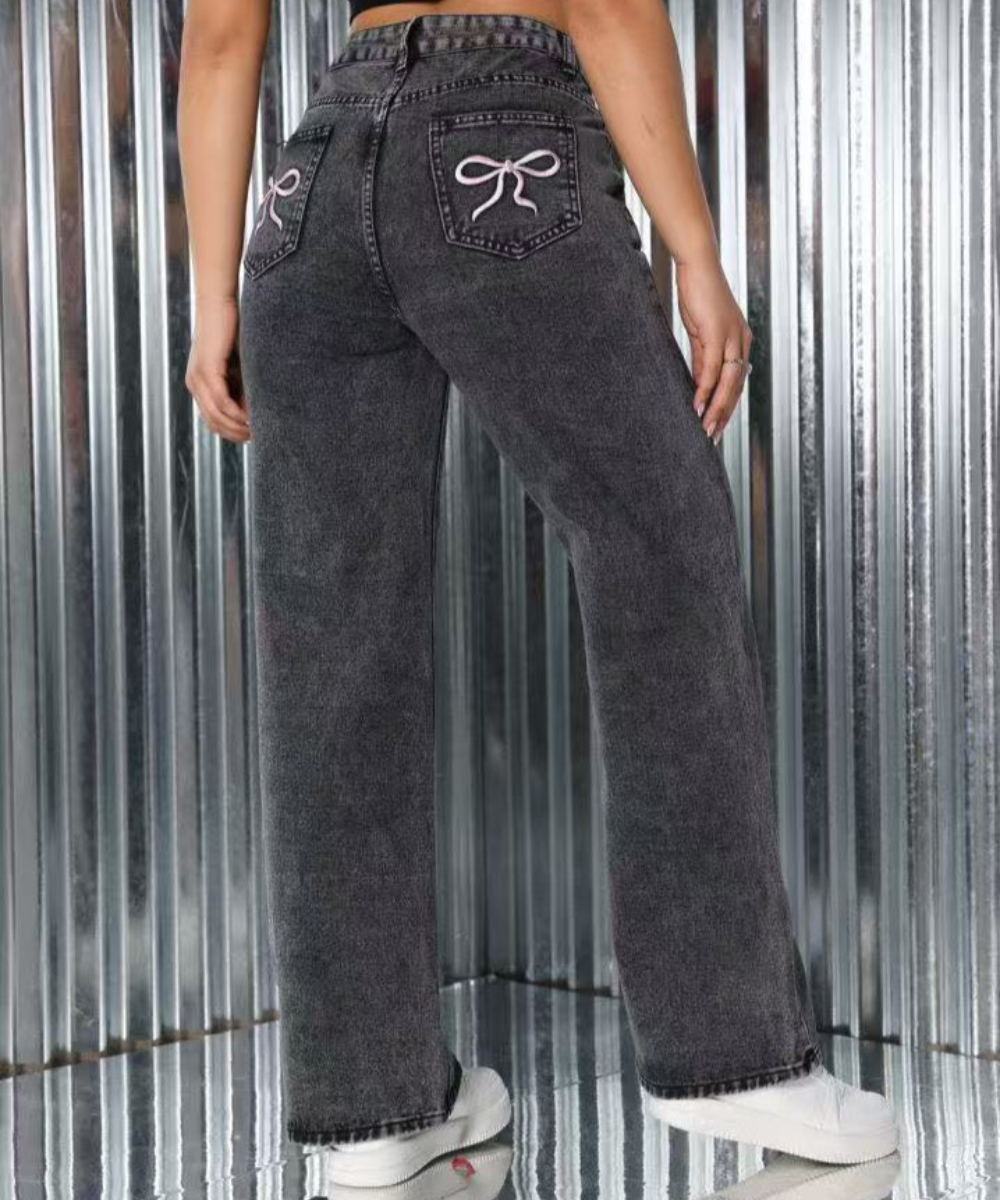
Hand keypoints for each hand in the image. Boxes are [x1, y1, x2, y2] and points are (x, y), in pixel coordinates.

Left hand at [185, 295, 250, 442]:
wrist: (219, 302)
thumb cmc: (232, 328)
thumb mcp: (238, 363)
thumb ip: (241, 384)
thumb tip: (256, 408)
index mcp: (199, 384)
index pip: (213, 420)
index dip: (232, 433)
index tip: (253, 436)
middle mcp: (194, 384)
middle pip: (214, 423)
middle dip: (236, 434)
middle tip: (258, 437)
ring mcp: (198, 378)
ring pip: (217, 416)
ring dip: (238, 426)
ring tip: (258, 430)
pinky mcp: (207, 370)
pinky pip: (221, 401)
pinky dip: (237, 413)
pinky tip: (252, 417)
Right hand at [675, 256, 751, 442]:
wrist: (698, 264)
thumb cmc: (698, 293)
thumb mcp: (701, 332)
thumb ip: (702, 359)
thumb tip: (700, 385)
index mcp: (740, 341)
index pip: (736, 383)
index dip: (727, 407)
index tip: (716, 426)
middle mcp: (742, 341)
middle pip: (736, 388)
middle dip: (724, 416)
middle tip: (712, 438)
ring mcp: (732, 337)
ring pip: (728, 384)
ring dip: (716, 410)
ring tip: (705, 430)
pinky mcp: (718, 333)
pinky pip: (712, 369)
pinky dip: (705, 390)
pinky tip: (697, 406)